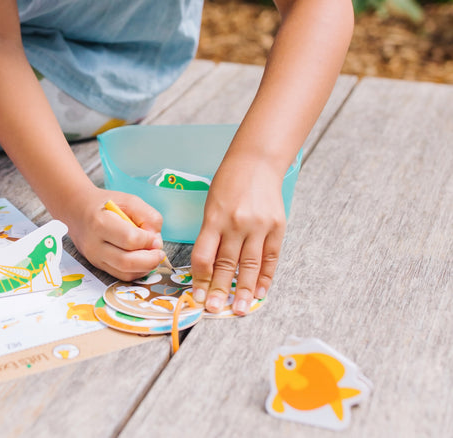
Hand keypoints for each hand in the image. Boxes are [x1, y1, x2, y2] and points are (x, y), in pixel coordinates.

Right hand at [65, 187, 164, 280]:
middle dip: (149, 260)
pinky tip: (141, 260)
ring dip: (144, 268)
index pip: (129, 239)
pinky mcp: (98, 265)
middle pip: (126, 262)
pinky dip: (136, 271)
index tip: (155, 237)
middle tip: (159, 253)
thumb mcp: (129, 200)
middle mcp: (94, 244)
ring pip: (124, 273)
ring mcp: (95, 258)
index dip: (147, 241)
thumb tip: (156, 241)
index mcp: (100, 222)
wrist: (77, 210)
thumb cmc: (104, 204)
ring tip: (151, 256)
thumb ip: (148, 216)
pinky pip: (120, 275)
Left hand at [190, 156, 285, 314]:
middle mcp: (236, 223)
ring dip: (243, 290)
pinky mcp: (277, 227)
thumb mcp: (211, 205)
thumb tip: (207, 268)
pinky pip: (271, 258)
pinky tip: (259, 292)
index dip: (200, 279)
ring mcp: (259, 226)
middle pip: (226, 264)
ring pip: (250, 265)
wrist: (257, 162)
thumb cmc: (228, 183)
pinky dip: (265, 277)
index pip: (204, 256)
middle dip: (219, 290)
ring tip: (238, 310)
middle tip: (214, 310)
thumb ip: (210, 234)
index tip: (197, 295)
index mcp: (214, 217)